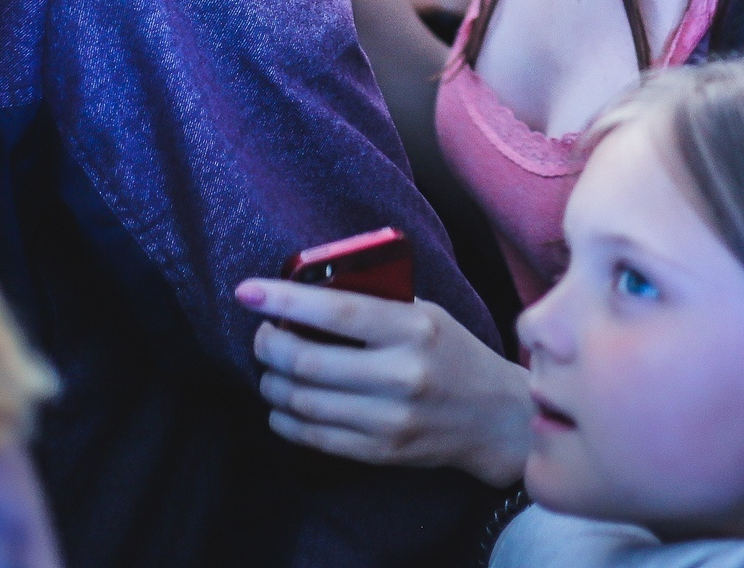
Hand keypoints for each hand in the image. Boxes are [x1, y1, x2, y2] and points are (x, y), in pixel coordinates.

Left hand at [235, 277, 531, 487]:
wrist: (496, 417)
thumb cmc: (453, 352)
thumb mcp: (425, 313)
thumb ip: (375, 303)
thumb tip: (308, 291)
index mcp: (414, 328)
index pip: (336, 309)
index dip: (283, 299)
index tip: (247, 291)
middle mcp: (402, 374)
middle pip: (307, 361)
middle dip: (268, 345)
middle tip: (262, 335)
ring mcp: (390, 419)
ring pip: (303, 402)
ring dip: (272, 383)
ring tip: (270, 369)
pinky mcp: (381, 452)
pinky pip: (313, 437)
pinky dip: (285, 419)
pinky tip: (282, 405)